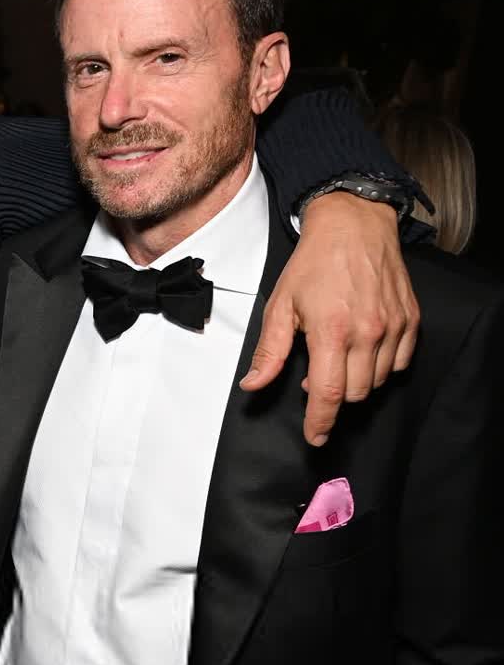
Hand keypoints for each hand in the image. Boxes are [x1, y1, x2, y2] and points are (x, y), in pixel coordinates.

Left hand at [242, 192, 418, 445]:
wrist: (354, 227)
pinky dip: (380, 367)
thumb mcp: (280, 306)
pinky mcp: (412, 320)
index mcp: (331, 331)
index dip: (320, 421)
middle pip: (356, 393)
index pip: (328, 393)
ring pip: (378, 381)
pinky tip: (362, 350)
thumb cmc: (313, 264)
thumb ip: (268, 351)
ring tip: (337, 358)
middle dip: (334, 397)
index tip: (315, 438)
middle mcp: (368, 332)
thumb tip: (253, 385)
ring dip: (356, 381)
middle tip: (315, 376)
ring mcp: (394, 326)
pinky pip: (399, 363)